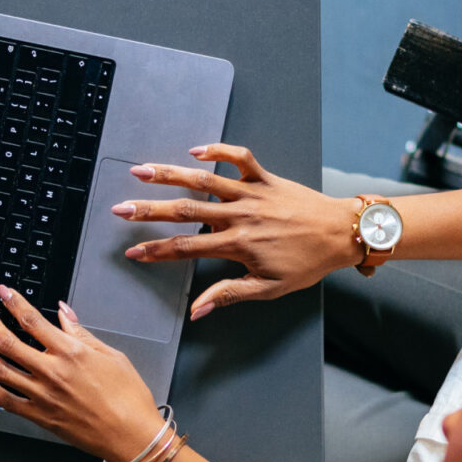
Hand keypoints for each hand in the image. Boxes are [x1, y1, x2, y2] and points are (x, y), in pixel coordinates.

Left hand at [0, 286, 166, 461]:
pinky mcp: (40, 416)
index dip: (14, 303)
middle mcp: (52, 372)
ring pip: (0, 369)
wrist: (130, 436)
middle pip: (8, 342)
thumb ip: (82, 333)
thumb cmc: (128, 398)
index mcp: (71, 352)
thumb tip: (63, 312)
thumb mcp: (112, 355)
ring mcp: (42, 395)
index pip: (32, 320)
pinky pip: (5, 400)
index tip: (3, 293)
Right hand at [112, 143, 360, 319]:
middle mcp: (240, 216)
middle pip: (185, 211)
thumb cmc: (307, 263)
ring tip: (141, 170)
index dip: (156, 252)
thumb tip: (196, 310)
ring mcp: (252, 193)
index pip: (186, 248)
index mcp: (238, 245)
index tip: (133, 253)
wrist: (340, 234)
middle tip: (120, 209)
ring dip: (170, 174)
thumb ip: (229, 294)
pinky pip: (240, 158)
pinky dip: (218, 151)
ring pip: (205, 180)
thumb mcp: (269, 288)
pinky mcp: (266, 177)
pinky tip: (195, 151)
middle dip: (149, 211)